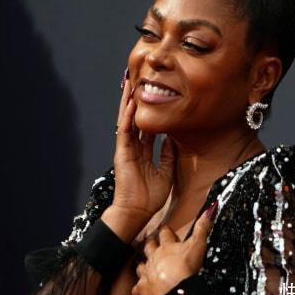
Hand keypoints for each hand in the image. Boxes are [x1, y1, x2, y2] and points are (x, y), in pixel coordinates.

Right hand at [105, 78, 176, 240]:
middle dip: (136, 101)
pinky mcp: (122, 152)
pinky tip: (130, 102)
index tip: (155, 98)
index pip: (146, 127)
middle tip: (139, 82)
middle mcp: (134, 147)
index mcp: (143, 152)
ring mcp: (127, 148)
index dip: (150, 113)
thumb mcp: (166, 172)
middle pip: (135, 119)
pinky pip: (124, 130)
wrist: (136, 211)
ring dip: (128, 102)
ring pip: (127, 120)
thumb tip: (172, 140)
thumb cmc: (150, 197)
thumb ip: (168, 155)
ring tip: (130, 83)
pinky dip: (127, 116)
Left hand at [131, 201, 217, 294]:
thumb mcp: (198, 245)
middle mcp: (155, 257)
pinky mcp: (144, 287)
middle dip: (149, 243)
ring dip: (142, 264)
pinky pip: (137, 288)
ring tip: (142, 263)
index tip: (164, 227)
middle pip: (149, 247)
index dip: (165, 230)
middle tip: (149, 240)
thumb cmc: (186, 268)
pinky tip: (138, 290)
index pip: (164, 234)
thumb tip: (210, 210)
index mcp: (167, 246)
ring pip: (141, 265)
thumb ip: (202, 228)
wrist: (176, 289)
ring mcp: (147, 272)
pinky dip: (138, 289)